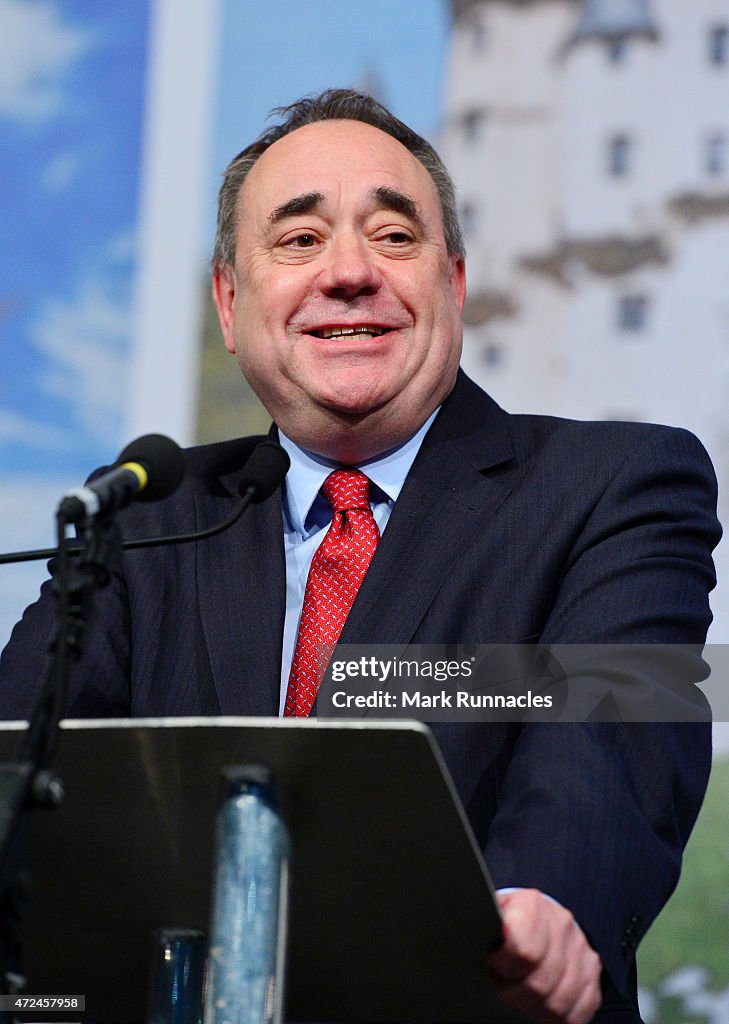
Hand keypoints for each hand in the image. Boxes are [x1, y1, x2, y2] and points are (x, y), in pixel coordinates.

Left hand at [488, 889, 601, 1023]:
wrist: (535, 914)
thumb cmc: (505, 919)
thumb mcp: (489, 914)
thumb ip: (483, 924)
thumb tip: (468, 935)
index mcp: (531, 905)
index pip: (523, 951)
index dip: (503, 967)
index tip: (493, 964)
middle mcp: (561, 924)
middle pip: (538, 984)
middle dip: (514, 994)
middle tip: (502, 984)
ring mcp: (580, 949)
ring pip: (558, 1003)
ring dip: (534, 1008)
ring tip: (519, 993)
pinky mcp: (593, 972)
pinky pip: (578, 1011)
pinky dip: (557, 1017)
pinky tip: (540, 1002)